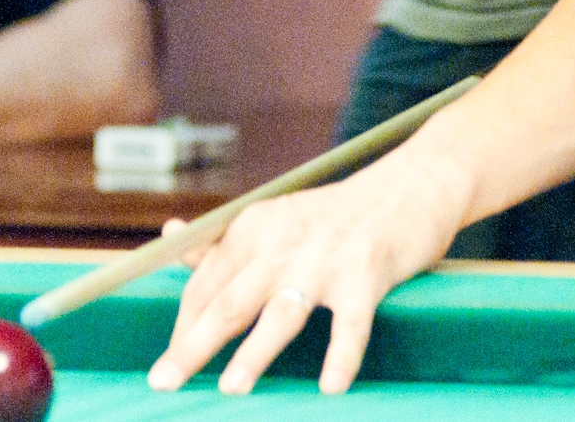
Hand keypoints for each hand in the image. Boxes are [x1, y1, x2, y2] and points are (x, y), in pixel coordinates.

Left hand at [145, 145, 472, 394]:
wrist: (410, 185)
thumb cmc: (337, 214)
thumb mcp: (275, 219)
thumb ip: (224, 240)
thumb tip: (169, 239)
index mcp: (256, 228)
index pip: (207, 283)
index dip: (185, 325)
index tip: (169, 365)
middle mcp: (284, 241)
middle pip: (231, 300)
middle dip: (194, 343)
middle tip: (163, 381)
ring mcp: (327, 259)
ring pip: (283, 312)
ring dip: (256, 352)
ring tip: (231, 388)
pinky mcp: (368, 273)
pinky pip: (352, 322)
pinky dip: (342, 355)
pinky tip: (331, 387)